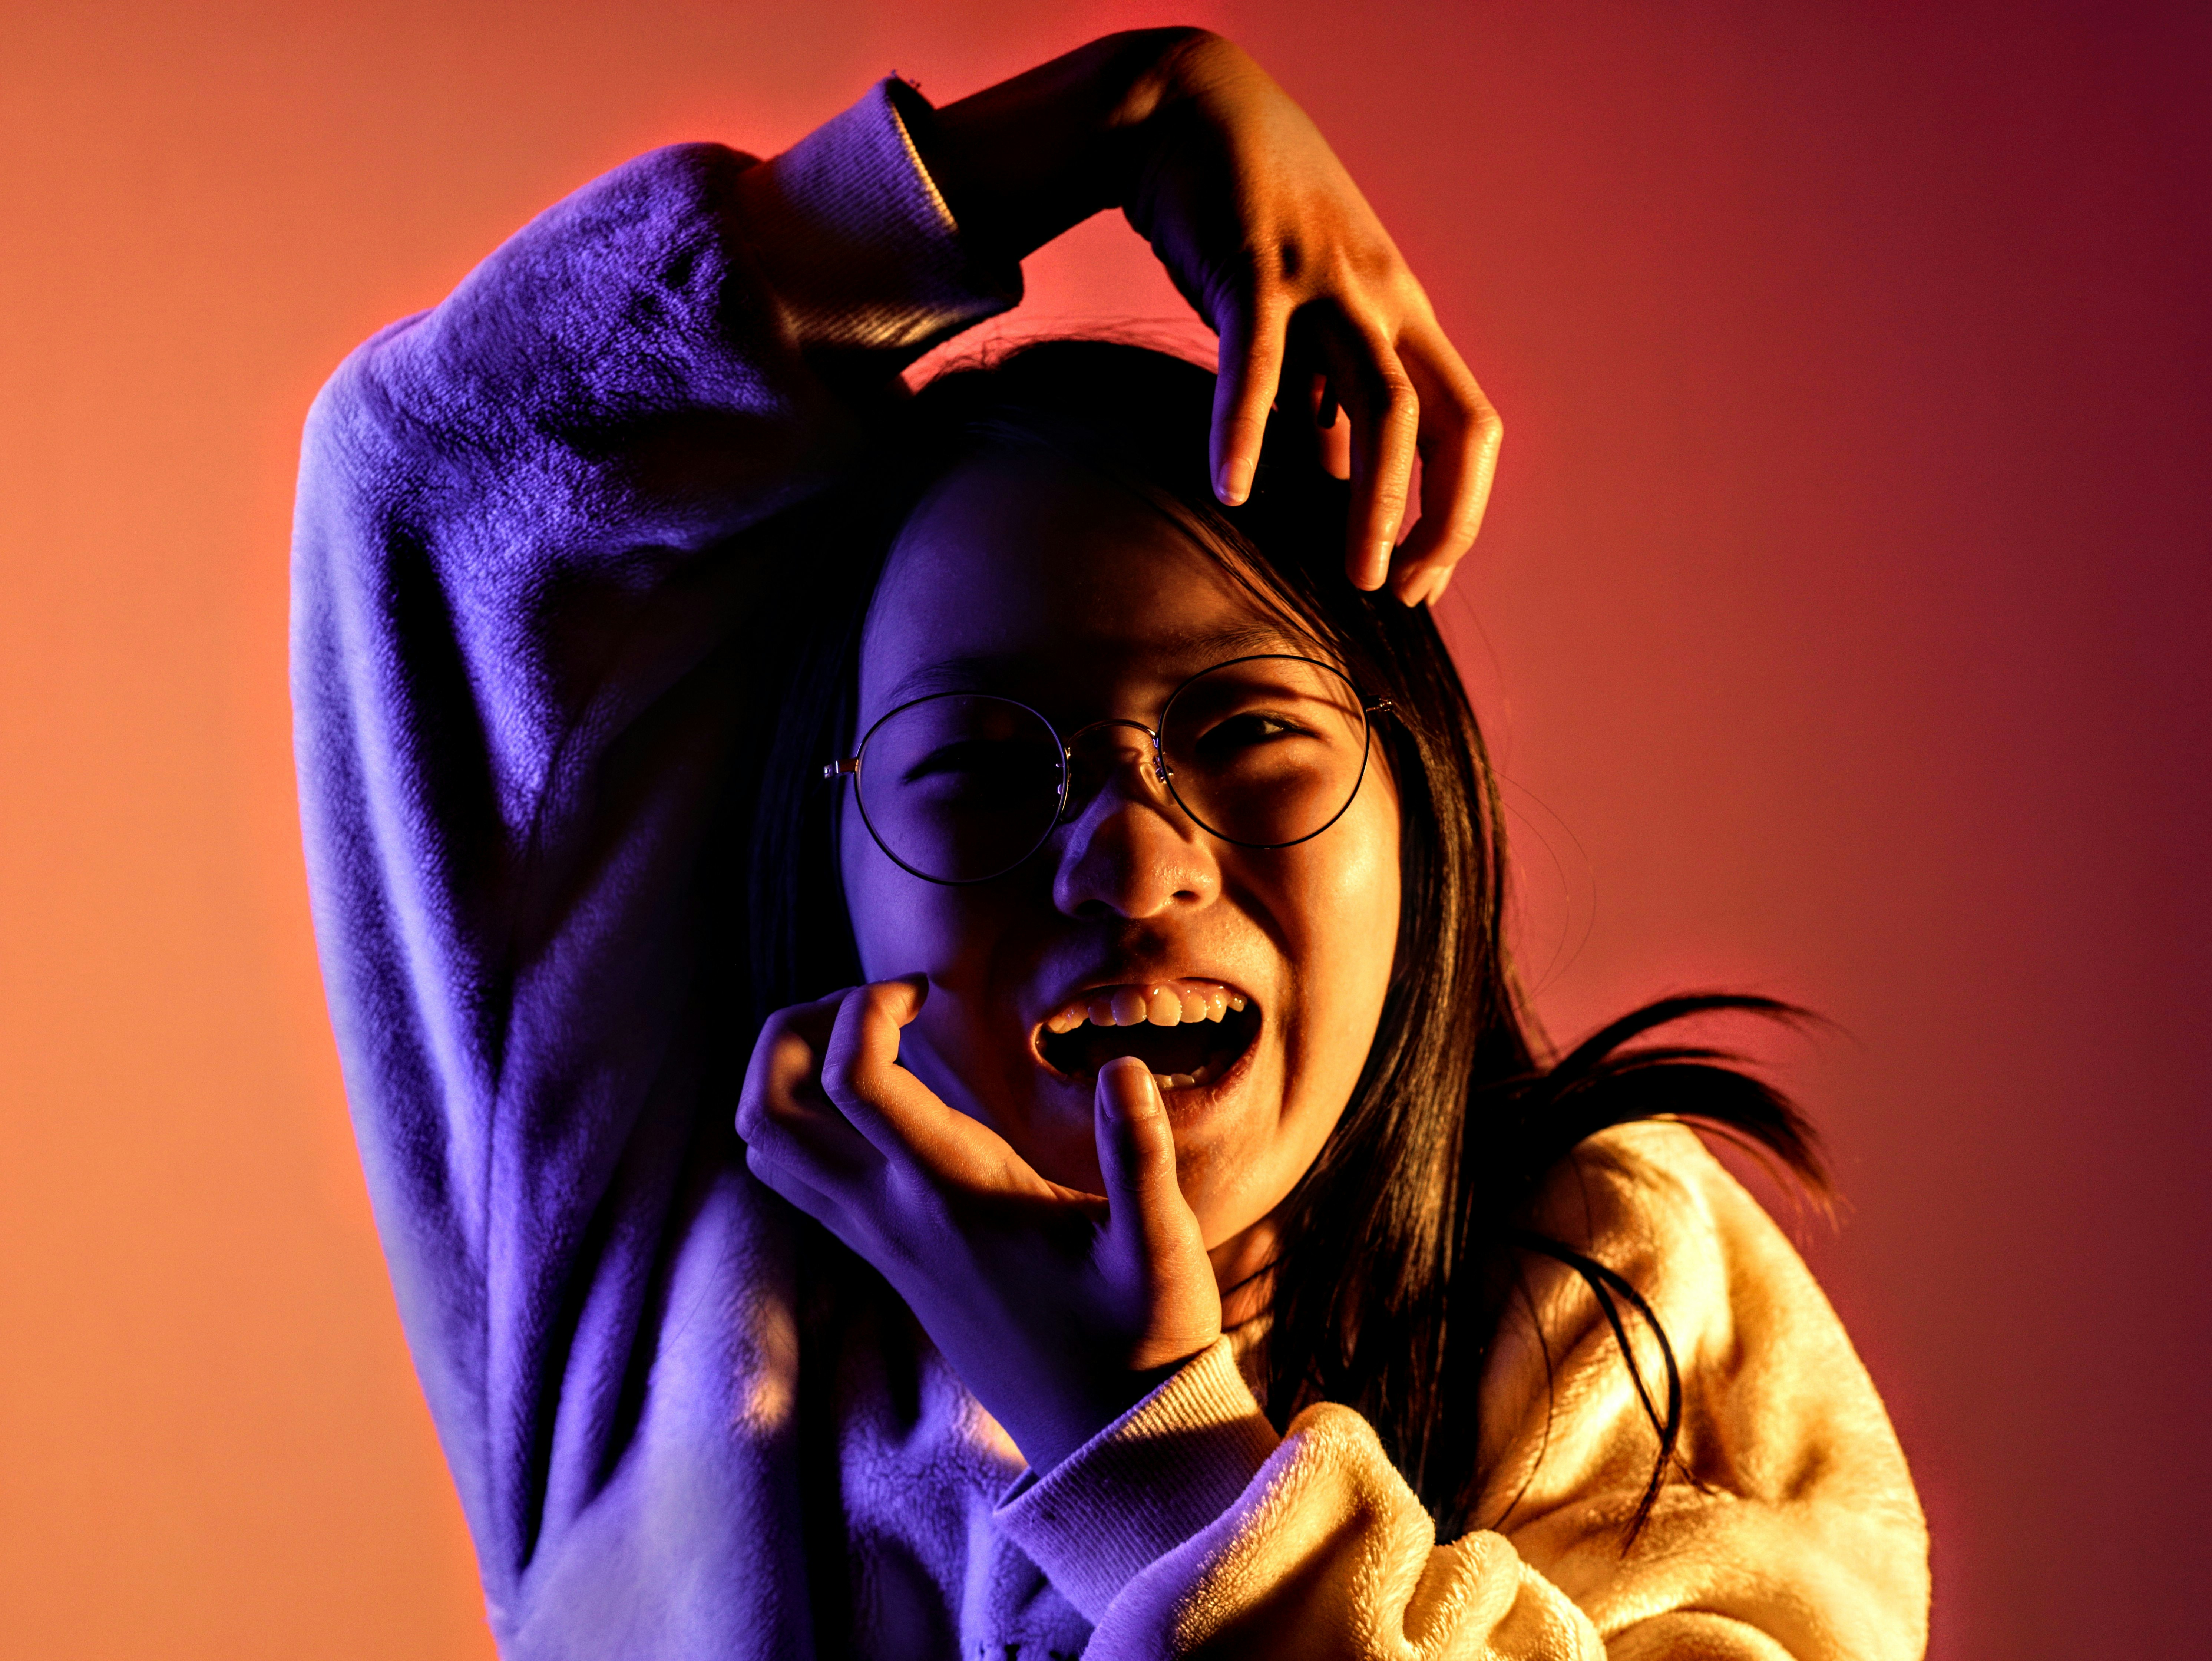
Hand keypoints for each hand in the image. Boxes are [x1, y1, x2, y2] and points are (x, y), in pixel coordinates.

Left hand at [737, 979, 1222, 1473]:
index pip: (854, 1080)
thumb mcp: (1162, 1247)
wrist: (1106, 1438)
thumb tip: (1125, 1067)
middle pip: (768, 1111)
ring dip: (786, 1078)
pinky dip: (806, 1123)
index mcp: (953, 1198)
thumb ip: (1142, 1154)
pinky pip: (799, 1183)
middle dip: (795, 1032)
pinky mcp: (885, 1261)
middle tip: (875, 1005)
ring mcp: (880, 1245)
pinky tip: (883, 1104)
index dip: (870, 1007)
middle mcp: (894, 1220)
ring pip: (768, 1150)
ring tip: (867, 1041)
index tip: (928, 989)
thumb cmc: (1142, 1339)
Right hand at [919, 30, 1498, 605]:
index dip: (1455, 512)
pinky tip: (1233, 490)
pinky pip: (1260, 361)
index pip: (1465, 428)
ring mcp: (1326, 280)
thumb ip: (1323, 393)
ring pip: (1382, 407)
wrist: (1184, 106)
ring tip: (1354, 577)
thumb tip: (1335, 474)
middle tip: (1402, 593)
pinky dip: (1249, 430)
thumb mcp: (1303, 314)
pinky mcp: (1256, 264)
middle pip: (1452, 425)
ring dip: (1375, 504)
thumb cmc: (1243, 220)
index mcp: (1401, 316)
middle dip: (1443, 523)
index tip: (1417, 577)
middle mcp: (1383, 300)